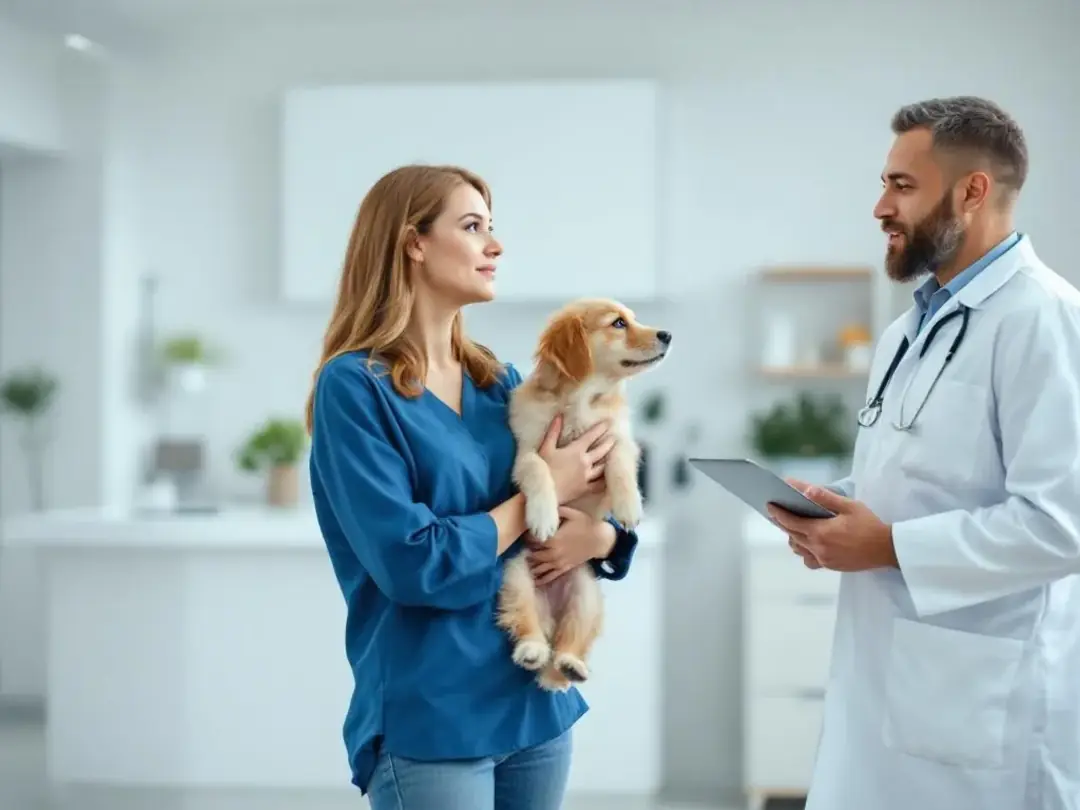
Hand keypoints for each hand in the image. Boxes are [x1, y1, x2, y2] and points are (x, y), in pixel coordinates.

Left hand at [525, 506, 615, 584]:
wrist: (600, 539)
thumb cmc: (586, 524)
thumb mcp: (571, 512)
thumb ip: (556, 510)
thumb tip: (544, 508)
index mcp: (553, 539)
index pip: (533, 540)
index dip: (527, 537)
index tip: (524, 533)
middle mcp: (553, 553)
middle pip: (533, 554)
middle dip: (527, 551)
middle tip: (521, 548)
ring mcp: (559, 562)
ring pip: (539, 567)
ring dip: (530, 566)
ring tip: (523, 564)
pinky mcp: (565, 568)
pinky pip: (550, 576)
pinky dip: (541, 579)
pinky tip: (534, 581)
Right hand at [538, 414, 613, 503]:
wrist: (543, 490)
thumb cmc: (542, 468)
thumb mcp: (545, 447)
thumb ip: (553, 431)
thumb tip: (559, 416)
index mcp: (576, 450)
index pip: (592, 436)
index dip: (601, 428)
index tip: (609, 422)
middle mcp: (585, 462)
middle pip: (601, 451)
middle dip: (609, 443)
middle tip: (615, 438)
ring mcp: (587, 476)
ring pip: (602, 467)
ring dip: (608, 460)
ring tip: (614, 456)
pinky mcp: (585, 489)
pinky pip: (599, 485)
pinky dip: (605, 481)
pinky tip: (609, 479)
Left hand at [767, 484, 897, 571]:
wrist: (887, 549)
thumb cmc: (869, 525)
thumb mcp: (849, 506)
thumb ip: (825, 498)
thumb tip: (805, 489)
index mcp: (821, 532)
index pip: (792, 522)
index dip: (778, 513)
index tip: (769, 505)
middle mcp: (818, 548)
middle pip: (792, 535)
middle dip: (782, 523)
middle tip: (776, 513)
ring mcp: (824, 559)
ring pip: (799, 549)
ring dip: (793, 537)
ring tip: (791, 526)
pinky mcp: (830, 566)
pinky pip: (810, 560)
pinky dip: (805, 551)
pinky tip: (808, 544)